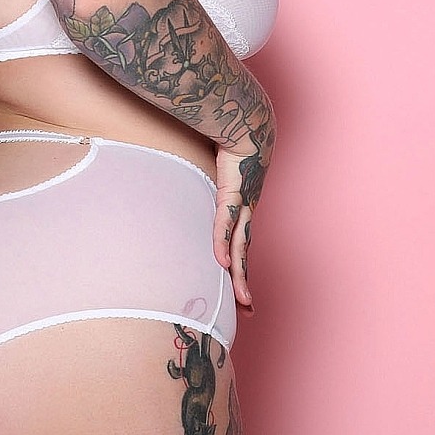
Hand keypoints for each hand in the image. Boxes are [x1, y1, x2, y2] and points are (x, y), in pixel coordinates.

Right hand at [212, 137, 270, 313]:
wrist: (248, 123)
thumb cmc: (232, 143)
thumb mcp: (218, 171)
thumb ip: (207, 185)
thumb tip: (186, 182)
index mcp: (242, 209)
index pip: (241, 246)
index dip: (241, 269)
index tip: (242, 292)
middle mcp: (246, 211)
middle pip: (244, 254)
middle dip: (245, 283)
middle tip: (248, 310)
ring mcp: (241, 204)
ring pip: (241, 247)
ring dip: (240, 275)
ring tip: (243, 300)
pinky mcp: (232, 192)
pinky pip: (225, 223)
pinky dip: (222, 243)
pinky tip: (220, 263)